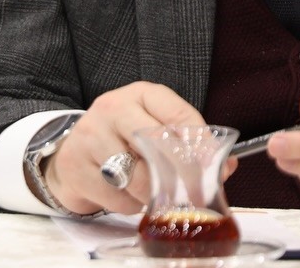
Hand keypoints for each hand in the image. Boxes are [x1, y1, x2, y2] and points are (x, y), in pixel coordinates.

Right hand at [46, 82, 208, 214]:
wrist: (74, 152)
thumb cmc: (124, 141)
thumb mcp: (156, 130)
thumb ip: (191, 146)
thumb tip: (225, 167)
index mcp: (139, 94)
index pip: (181, 117)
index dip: (204, 149)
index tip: (216, 172)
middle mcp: (112, 109)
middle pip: (161, 148)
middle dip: (185, 178)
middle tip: (197, 196)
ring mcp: (90, 136)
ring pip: (142, 180)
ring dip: (155, 196)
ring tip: (151, 192)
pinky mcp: (76, 166)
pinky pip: (120, 198)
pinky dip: (130, 205)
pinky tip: (124, 193)